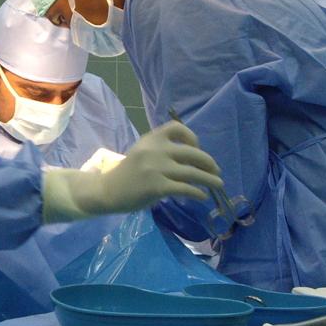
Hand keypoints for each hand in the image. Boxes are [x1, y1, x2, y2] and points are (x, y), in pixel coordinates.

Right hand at [42, 122, 222, 221]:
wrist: (107, 191)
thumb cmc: (127, 174)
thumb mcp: (142, 153)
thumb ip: (161, 151)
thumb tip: (192, 159)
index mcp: (151, 139)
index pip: (177, 128)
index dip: (192, 137)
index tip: (197, 149)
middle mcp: (155, 150)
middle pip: (193, 152)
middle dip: (209, 162)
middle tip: (216, 171)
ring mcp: (157, 169)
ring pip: (193, 172)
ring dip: (210, 179)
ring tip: (219, 184)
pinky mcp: (158, 187)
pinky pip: (186, 189)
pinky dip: (198, 193)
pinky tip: (202, 197)